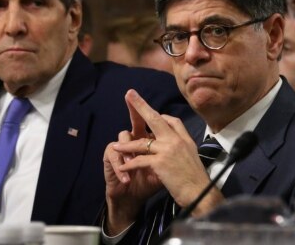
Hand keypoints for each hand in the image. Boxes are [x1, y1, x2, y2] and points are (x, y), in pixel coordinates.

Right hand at [103, 92, 162, 233]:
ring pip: (123, 135)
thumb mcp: (163, 169)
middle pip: (135, 120)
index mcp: (150, 140)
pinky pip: (114, 155)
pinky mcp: (111, 158)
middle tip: (130, 95)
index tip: (161, 105)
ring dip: (129, 151)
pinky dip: (121, 168)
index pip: (152, 123)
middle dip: (134, 108)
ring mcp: (122, 147)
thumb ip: (169, 155)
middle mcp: (135, 140)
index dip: (153, 113)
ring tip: (131, 166)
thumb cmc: (149, 182)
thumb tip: (183, 145)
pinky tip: (126, 179)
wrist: (133, 199)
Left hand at [112, 89, 213, 208]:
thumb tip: (175, 143)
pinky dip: (129, 165)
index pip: (172, 120)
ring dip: (127, 146)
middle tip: (129, 94)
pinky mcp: (160, 163)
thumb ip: (182, 147)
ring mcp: (168, 150)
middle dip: (141, 106)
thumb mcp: (192, 157)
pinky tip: (122, 169)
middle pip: (156, 118)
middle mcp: (176, 140)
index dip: (161, 116)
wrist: (200, 193)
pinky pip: (139, 160)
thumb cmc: (196, 179)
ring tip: (115, 147)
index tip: (154, 115)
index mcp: (185, 139)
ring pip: (142, 142)